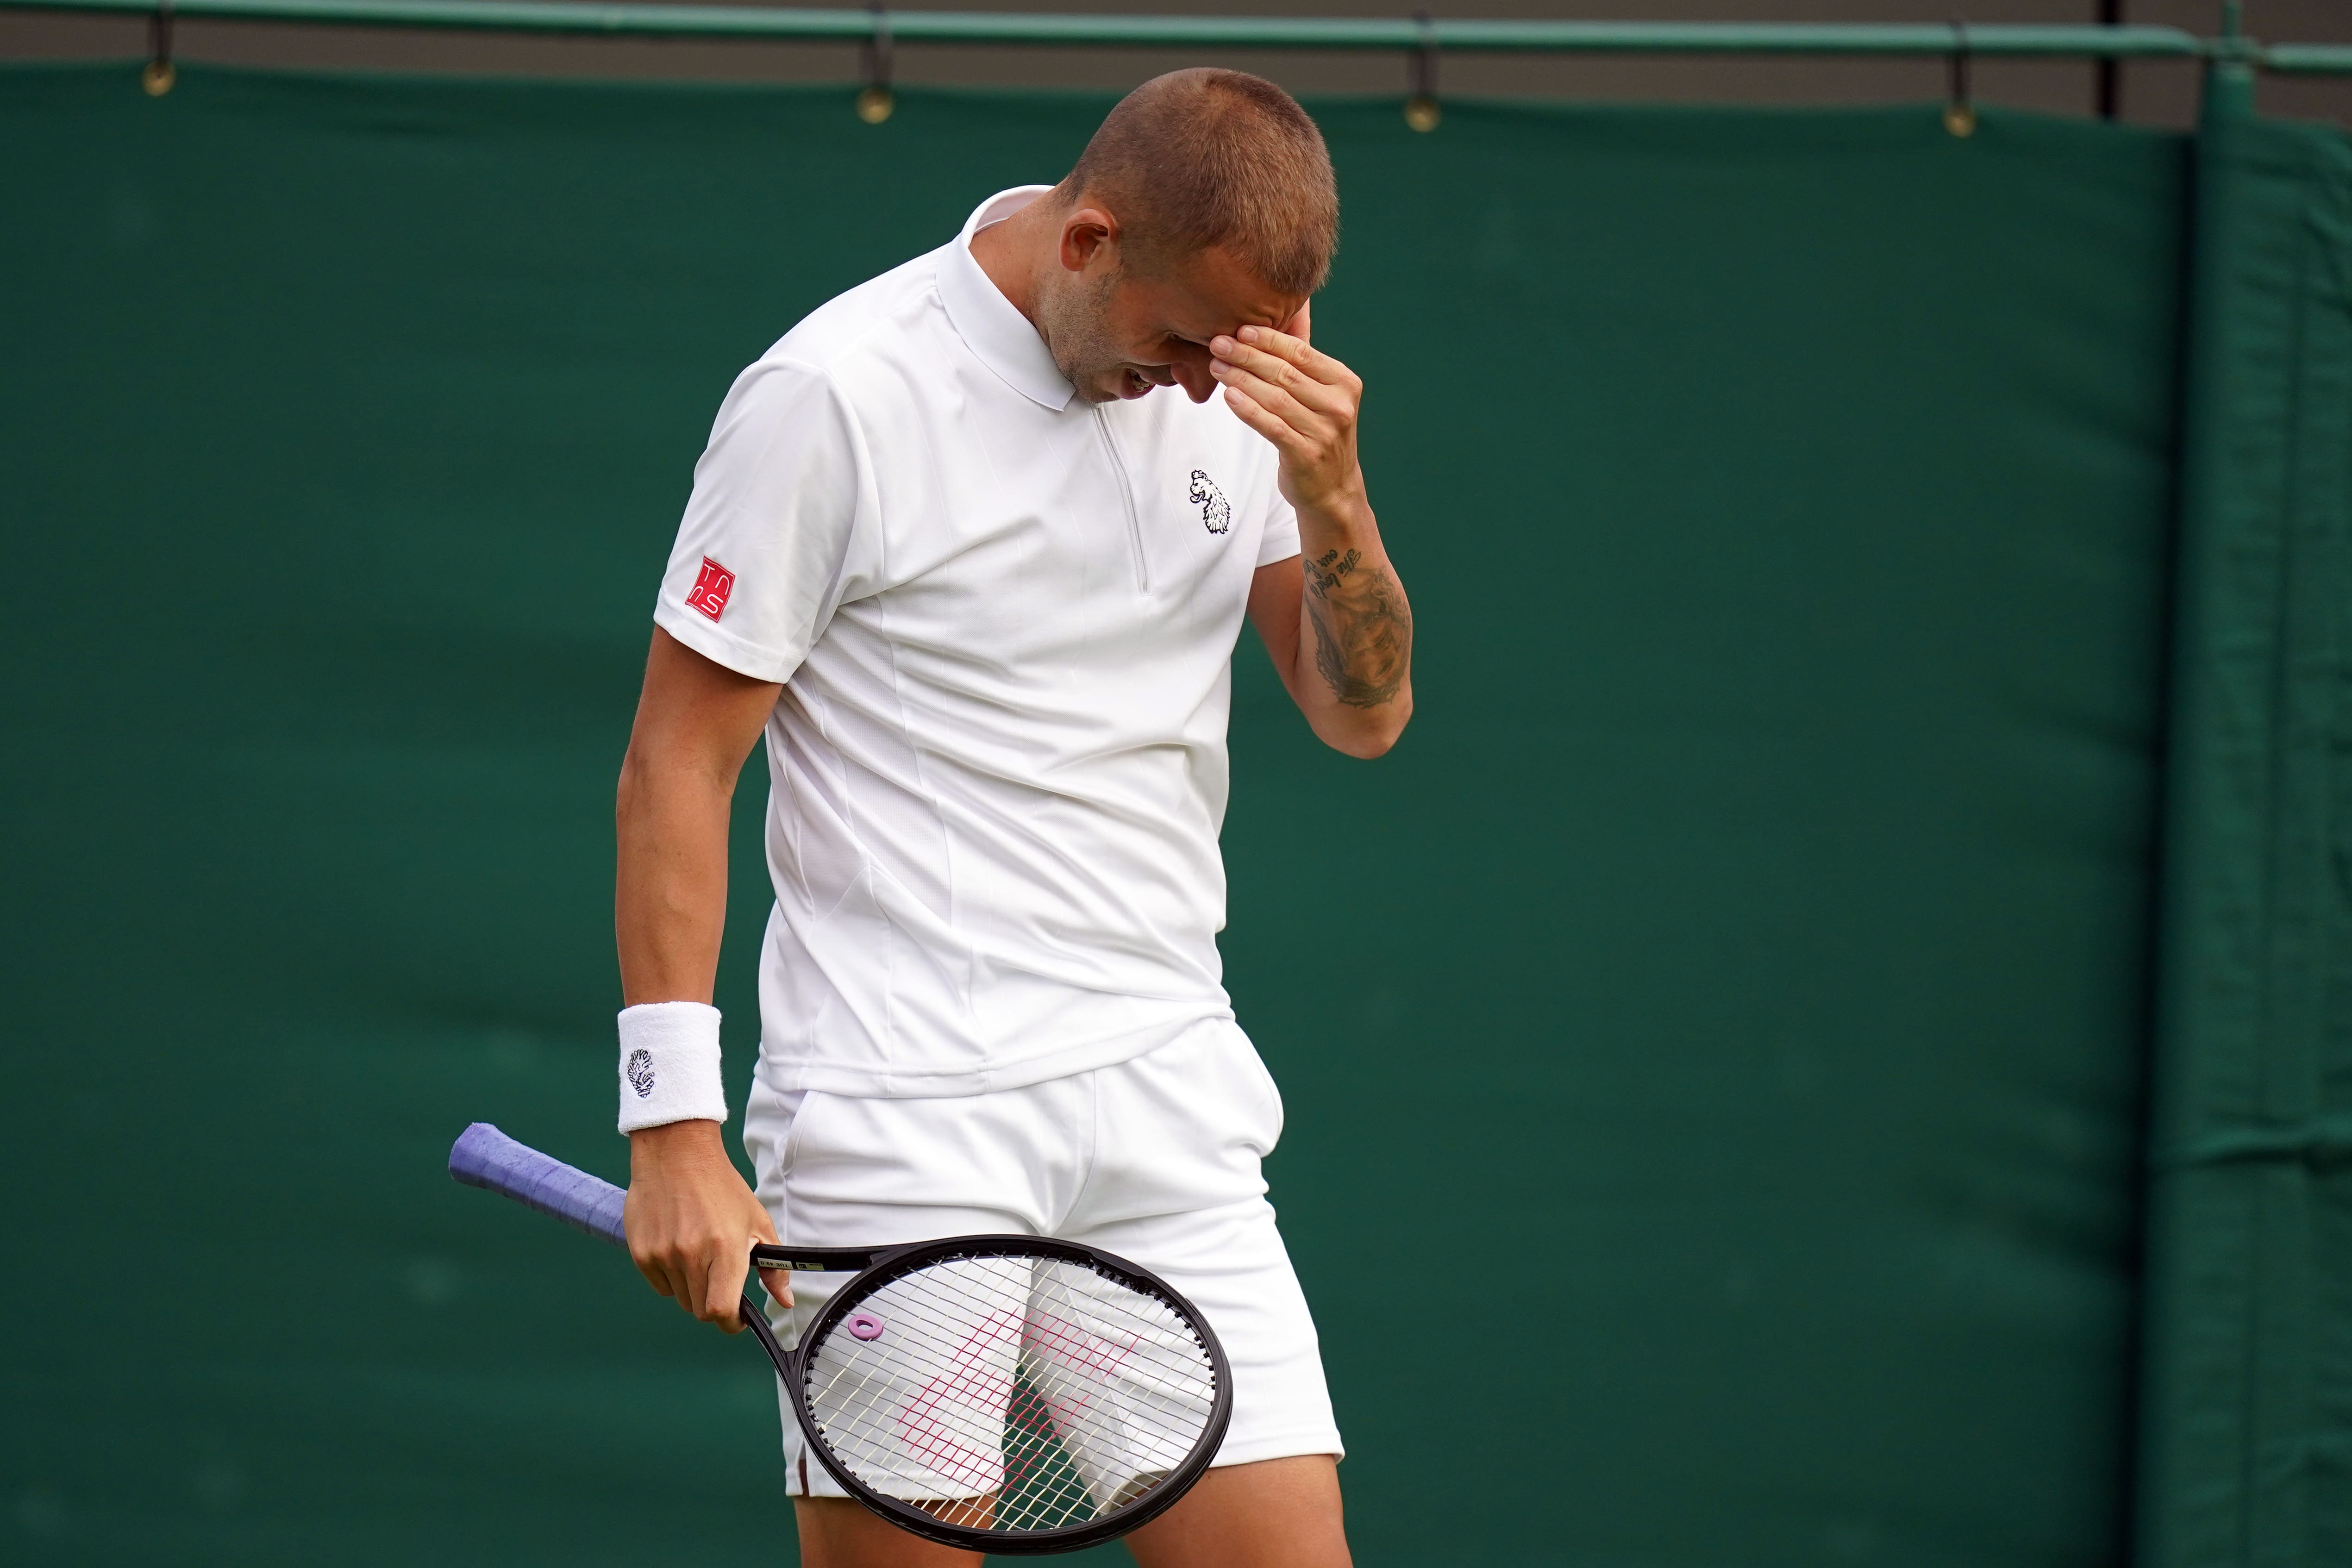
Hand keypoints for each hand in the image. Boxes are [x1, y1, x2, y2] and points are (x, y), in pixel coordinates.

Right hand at [624, 1119, 790, 1331]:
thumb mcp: (757, 1222)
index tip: (737, 1317)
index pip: (721, 1311)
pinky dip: (671, 1277)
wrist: (676, 1154)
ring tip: (699, 1254)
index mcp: (724, 1249)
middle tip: (719, 1279)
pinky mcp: (641, 1253)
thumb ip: (773, 1267)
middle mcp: (691, 1255)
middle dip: (713, 1303)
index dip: (731, 1322)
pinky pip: (660, 1285)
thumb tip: (784, 1301)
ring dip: (692, 1288)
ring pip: (680, 1298)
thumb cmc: (721, 1187)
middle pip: (700, 1310)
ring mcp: (662, 1255)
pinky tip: (678, 1248)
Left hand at [1209, 319, 1365, 519]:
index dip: (1268, 339)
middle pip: (1285, 372)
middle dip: (1247, 355)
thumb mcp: (1322, 397)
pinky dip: (1248, 409)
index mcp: (1344, 383)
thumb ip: (1302, 368)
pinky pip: (1271, 426)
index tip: (1240, 329)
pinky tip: (1229, 396)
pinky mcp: (1305, 454)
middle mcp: (1338, 406)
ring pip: (1275, 397)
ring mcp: (1324, 432)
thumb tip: (1263, 331)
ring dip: (1241, 378)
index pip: (1302, 352)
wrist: (1334, 489)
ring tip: (1217, 366)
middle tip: (1218, 344)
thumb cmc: (1319, 435)